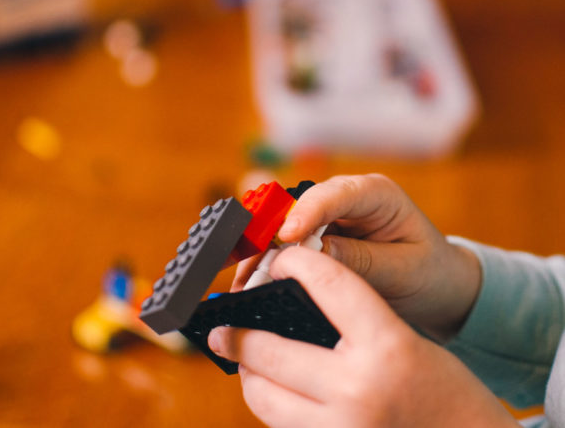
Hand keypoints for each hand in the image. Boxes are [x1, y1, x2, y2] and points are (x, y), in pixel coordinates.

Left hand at [211, 247, 516, 427]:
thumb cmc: (449, 395)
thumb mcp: (410, 344)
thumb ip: (357, 322)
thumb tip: (297, 305)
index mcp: (387, 348)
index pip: (328, 284)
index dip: (296, 263)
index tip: (278, 260)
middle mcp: (358, 390)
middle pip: (271, 348)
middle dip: (238, 332)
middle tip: (222, 326)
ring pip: (263, 396)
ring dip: (248, 373)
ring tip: (244, 359)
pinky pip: (281, 427)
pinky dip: (271, 405)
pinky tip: (273, 390)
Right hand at [232, 174, 480, 340]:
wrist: (437, 282)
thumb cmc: (428, 271)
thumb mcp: (402, 270)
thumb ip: (360, 260)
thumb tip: (313, 254)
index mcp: (377, 194)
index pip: (336, 194)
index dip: (307, 213)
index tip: (286, 237)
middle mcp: (347, 197)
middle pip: (299, 206)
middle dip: (271, 235)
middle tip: (250, 267)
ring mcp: (330, 214)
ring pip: (285, 223)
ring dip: (263, 251)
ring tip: (244, 281)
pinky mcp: (319, 233)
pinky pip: (287, 241)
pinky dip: (270, 260)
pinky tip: (253, 280)